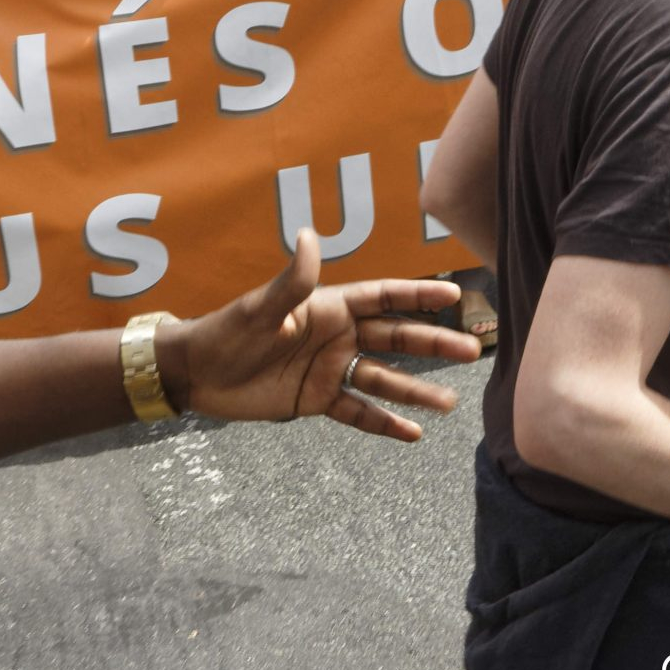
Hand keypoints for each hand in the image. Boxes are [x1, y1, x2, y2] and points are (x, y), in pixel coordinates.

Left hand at [157, 229, 476, 442]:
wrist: (197, 374)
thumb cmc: (226, 332)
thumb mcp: (261, 309)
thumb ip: (293, 281)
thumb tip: (309, 235)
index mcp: (327, 306)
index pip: (382, 298)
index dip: (417, 296)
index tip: (453, 295)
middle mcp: (336, 336)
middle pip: (395, 339)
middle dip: (433, 343)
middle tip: (472, 351)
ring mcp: (330, 370)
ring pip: (384, 379)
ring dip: (416, 390)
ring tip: (451, 403)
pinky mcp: (317, 400)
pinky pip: (359, 412)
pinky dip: (385, 422)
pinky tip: (413, 434)